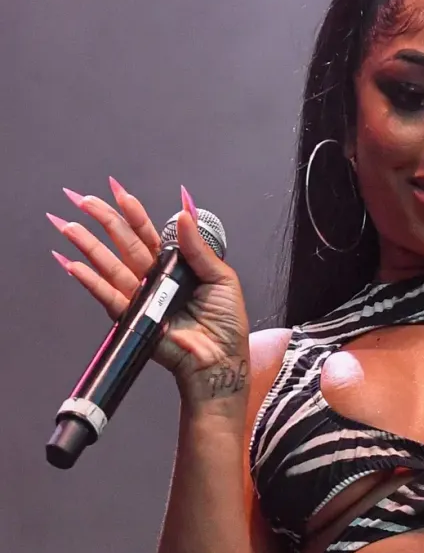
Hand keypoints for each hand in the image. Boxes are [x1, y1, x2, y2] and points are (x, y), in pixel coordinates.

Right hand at [48, 179, 250, 399]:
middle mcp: (156, 279)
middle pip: (125, 244)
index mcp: (177, 267)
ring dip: (88, 246)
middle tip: (83, 199)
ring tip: (68, 226)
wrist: (221, 360)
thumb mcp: (221, 278)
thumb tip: (183, 213)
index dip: (134, 213)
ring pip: (111, 266)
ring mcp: (143, 298)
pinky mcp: (135, 318)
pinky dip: (91, 282)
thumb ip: (199, 248)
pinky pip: (110, 297)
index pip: (151, 234)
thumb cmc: (226, 325)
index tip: (118, 192)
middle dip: (104, 220)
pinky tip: (73, 265)